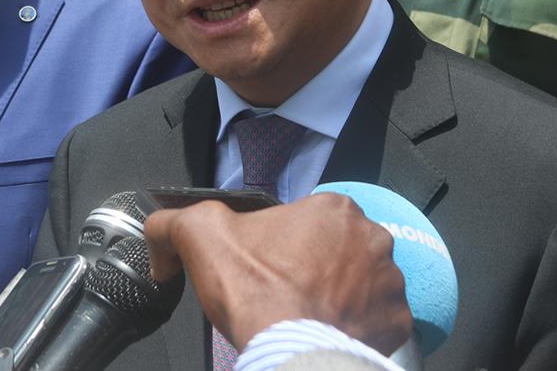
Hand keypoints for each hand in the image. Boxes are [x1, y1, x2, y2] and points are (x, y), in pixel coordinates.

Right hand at [143, 193, 411, 355]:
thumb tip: (158, 229)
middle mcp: (373, 237)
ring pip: (364, 281)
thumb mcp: (200, 235)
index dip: (287, 243)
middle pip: (341, 248)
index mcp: (334, 208)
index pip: (310, 219)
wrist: (287, 348)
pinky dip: (360, 325)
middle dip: (319, 266)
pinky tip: (331, 331)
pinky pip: (380, 318)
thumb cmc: (253, 289)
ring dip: (344, 294)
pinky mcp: (398, 321)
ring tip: (310, 314)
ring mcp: (391, 281)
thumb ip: (173, 221)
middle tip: (288, 292)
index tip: (270, 267)